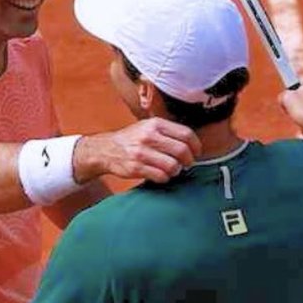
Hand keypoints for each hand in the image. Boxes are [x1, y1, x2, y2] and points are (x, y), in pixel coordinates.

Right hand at [76, 118, 200, 183]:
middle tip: (187, 164)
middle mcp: (149, 136)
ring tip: (172, 170)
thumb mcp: (148, 126)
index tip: (196, 152)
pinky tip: (161, 175)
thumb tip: (191, 143)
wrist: (106, 149)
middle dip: (188, 160)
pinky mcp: (136, 168)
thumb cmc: (131, 139)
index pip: (185, 133)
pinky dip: (165, 178)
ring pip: (172, 166)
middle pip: (182, 150)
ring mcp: (142, 153)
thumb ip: (167, 132)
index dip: (196, 145)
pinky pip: (160, 176)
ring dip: (176, 170)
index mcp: (155, 124)